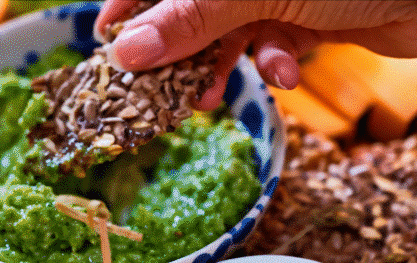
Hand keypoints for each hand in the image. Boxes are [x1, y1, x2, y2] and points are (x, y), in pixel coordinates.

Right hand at [95, 0, 416, 108]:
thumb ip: (191, 18)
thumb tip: (125, 49)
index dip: (133, 4)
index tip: (105, 40)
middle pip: (196, 5)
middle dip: (180, 48)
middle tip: (158, 89)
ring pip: (232, 30)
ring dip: (224, 65)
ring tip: (207, 99)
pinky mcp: (311, 16)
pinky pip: (273, 43)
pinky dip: (274, 62)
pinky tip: (286, 71)